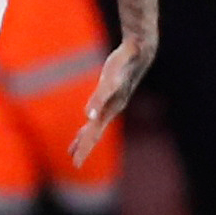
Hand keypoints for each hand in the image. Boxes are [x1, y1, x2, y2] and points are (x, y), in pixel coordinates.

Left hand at [70, 40, 152, 166]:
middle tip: (75, 163)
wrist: (140, 51)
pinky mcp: (112, 94)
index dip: (84, 148)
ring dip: (86, 136)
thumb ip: (99, 99)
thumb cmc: (123, 64)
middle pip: (95, 133)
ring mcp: (113, 102)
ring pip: (97, 124)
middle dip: (84, 148)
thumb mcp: (109, 81)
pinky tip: (89, 120)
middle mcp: (112, 109)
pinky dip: (90, 121)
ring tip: (76, 148)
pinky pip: (98, 112)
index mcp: (110, 110)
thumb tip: (88, 116)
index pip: (94, 134)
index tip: (76, 163)